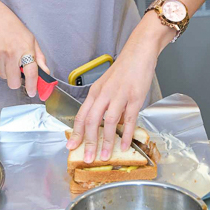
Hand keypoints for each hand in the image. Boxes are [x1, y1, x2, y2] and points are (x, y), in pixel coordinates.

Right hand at [0, 1, 49, 97]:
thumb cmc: (15, 29)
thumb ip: (39, 59)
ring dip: (7, 72)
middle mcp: (10, 53)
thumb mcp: (32, 41)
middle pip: (13, 82)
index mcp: (25, 48)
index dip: (32, 85)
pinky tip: (0, 54)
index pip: (31, 72)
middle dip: (17, 81)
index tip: (33, 92)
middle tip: (18, 72)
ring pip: (4, 77)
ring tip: (8, 57)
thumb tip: (46, 74)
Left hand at [65, 15, 170, 162]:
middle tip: (87, 158)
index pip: (81, 115)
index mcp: (96, 91)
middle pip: (91, 121)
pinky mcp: (134, 97)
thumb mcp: (108, 84)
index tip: (70, 146)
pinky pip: (128, 119)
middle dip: (88, 142)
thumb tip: (105, 124)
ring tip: (105, 157)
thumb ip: (105, 103)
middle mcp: (104, 94)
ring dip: (106, 142)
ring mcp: (119, 96)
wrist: (139, 51)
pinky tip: (124, 145)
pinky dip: (125, 134)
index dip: (76, 132)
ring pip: (108, 122)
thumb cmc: (124, 69)